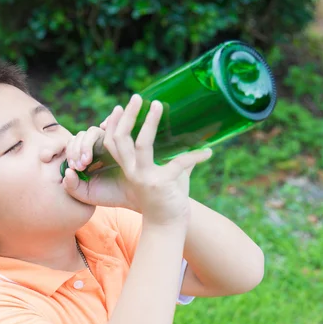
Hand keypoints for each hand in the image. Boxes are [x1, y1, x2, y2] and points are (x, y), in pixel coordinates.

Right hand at [63, 94, 211, 226]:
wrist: (168, 226)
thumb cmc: (167, 200)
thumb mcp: (167, 176)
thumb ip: (175, 159)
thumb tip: (196, 142)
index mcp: (129, 170)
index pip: (113, 144)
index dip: (114, 125)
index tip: (120, 107)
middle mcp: (132, 172)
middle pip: (121, 139)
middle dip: (128, 116)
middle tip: (137, 97)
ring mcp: (145, 178)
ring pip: (141, 145)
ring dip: (150, 123)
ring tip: (158, 105)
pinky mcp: (161, 184)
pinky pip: (179, 163)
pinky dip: (196, 156)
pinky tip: (208, 153)